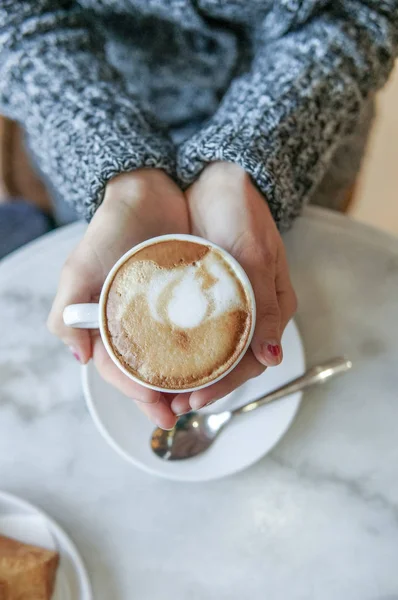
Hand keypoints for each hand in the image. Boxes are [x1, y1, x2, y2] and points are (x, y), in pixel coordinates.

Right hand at [48, 169, 188, 428]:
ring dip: (186, 379)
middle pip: (150, 370)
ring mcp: (163, 310)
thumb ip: (67, 314)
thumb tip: (80, 358)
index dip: (138, 394)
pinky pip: (197, 329)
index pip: (121, 370)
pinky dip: (205, 349)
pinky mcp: (188, 295)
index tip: (159, 411)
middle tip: (183, 410)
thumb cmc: (111, 229)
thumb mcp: (80, 269)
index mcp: (109, 323)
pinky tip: (216, 359)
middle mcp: (136, 322)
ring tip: (203, 394)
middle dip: (164, 395)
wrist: (148, 191)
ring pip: (174, 356)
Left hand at [171, 162, 296, 414]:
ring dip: (187, 371)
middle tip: (169, 405)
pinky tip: (160, 355)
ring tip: (160, 389)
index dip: (221, 385)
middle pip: (228, 363)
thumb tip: (272, 359)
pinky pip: (196, 329)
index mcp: (270, 308)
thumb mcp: (254, 254)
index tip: (192, 400)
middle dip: (201, 386)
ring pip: (211, 350)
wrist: (218, 177)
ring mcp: (228, 304)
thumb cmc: (241, 210)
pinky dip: (179, 346)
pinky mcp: (206, 294)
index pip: (249, 362)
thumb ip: (264, 306)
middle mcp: (250, 312)